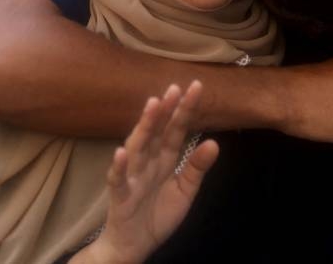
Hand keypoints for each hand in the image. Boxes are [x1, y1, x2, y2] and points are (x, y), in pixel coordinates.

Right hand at [72, 81, 216, 263]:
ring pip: (138, 147)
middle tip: (174, 88)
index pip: (176, 130)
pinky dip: (119, 166)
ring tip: (152, 105)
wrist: (134, 246)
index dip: (185, 110)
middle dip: (165, 110)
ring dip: (144, 126)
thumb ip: (197, 168)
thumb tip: (214, 143)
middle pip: (157, 132)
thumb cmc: (158, 214)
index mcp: (165, 159)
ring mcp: (133, 177)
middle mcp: (148, 163)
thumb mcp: (185, 190)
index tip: (196, 87)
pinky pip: (118, 180)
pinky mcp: (120, 196)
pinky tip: (122, 152)